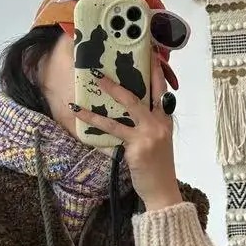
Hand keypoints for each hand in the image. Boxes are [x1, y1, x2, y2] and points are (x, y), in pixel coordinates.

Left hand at [71, 64, 181, 211]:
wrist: (162, 192)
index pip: (162, 89)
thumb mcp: (158, 142)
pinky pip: (112, 129)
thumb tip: (128, 111)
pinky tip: (79, 113)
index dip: (155, 71)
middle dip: (128, 75)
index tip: (149, 53)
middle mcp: (160, 123)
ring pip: (127, 106)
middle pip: (144, 92)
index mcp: (165, 120)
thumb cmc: (157, 168)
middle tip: (110, 65)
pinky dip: (93, 120)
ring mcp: (149, 134)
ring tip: (92, 81)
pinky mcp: (137, 146)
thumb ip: (147, 125)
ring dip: (109, 90)